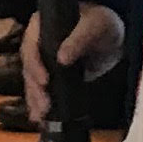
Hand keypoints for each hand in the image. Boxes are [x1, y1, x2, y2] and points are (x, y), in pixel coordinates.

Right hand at [21, 1, 124, 124]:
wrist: (113, 39)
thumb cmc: (102, 23)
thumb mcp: (95, 25)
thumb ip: (79, 39)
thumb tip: (61, 58)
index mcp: (43, 25)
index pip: (30, 44)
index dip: (34, 63)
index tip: (43, 81)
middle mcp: (37, 42)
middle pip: (28, 66)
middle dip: (34, 87)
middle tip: (44, 103)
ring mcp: (42, 60)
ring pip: (32, 80)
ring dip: (34, 98)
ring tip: (40, 115)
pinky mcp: (51, 75)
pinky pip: (40, 89)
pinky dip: (38, 103)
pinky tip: (39, 117)